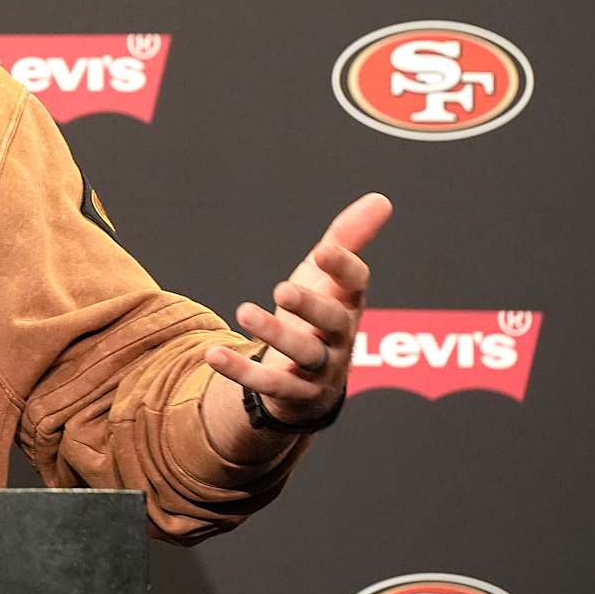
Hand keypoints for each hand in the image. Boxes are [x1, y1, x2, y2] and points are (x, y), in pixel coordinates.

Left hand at [203, 193, 391, 426]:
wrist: (309, 379)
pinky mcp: (294, 394)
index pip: (356, 284)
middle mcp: (340, 338)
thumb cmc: (318, 316)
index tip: (324, 250)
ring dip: (275, 334)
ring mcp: (320, 369)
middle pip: (333, 323)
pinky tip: (213, 355)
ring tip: (244, 311)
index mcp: (348, 303)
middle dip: (310, 306)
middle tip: (282, 289)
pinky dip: (241, 371)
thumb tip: (381, 199)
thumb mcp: (328, 277)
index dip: (344, 268)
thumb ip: (348, 239)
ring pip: (304, 354)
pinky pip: (269, 385)